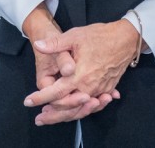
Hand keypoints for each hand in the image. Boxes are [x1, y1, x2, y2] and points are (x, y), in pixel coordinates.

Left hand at [22, 4, 105, 122]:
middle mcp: (89, 87)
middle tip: (39, 119)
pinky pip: (92, 104)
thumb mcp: (74, 36)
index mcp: (78, 76)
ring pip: (80, 108)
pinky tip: (73, 111)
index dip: (40, 98)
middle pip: (68, 107)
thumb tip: (38, 45)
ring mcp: (99, 90)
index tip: (28, 102)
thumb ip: (55, 44)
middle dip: (52, 115)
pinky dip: (81, 109)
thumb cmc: (100, 36)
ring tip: (53, 117)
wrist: (125, 40)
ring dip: (66, 114)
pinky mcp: (106, 89)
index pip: (55, 92)